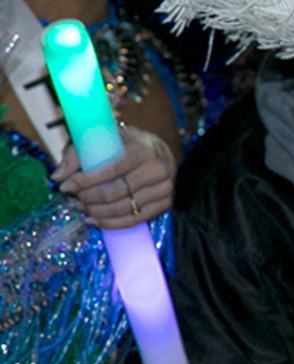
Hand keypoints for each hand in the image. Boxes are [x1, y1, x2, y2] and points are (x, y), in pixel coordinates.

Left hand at [55, 126, 176, 229]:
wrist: (160, 152)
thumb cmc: (128, 145)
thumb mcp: (104, 139)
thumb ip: (78, 154)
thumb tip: (58, 177)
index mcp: (144, 150)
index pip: (112, 170)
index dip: (85, 181)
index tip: (66, 186)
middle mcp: (158, 170)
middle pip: (115, 193)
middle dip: (88, 198)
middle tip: (74, 198)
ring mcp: (164, 189)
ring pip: (123, 209)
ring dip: (96, 212)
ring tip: (82, 208)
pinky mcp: (165, 204)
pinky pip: (134, 220)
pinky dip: (110, 223)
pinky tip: (94, 220)